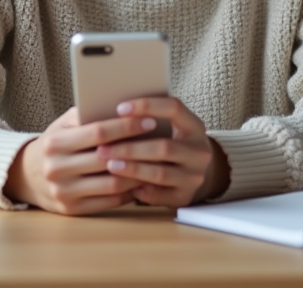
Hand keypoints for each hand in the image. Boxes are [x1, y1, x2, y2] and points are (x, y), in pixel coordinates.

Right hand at [3, 107, 155, 214]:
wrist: (27, 176)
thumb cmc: (55, 144)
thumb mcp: (63, 125)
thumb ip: (86, 115)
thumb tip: (122, 106)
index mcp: (55, 143)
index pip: (98, 132)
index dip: (126, 126)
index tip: (148, 120)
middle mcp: (57, 169)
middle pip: (106, 158)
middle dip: (137, 148)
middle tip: (160, 140)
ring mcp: (64, 193)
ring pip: (111, 184)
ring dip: (137, 173)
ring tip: (155, 161)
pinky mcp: (72, 210)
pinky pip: (109, 201)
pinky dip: (129, 192)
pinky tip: (142, 180)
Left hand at [95, 97, 229, 207]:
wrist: (197, 171)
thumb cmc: (173, 142)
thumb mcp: (172, 126)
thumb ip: (149, 119)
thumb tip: (114, 112)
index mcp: (195, 126)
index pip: (174, 108)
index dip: (147, 106)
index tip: (119, 109)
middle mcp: (199, 151)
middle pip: (164, 147)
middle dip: (130, 147)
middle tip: (103, 148)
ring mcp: (194, 176)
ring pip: (160, 173)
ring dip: (132, 169)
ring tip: (110, 165)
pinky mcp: (186, 197)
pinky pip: (160, 196)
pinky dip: (141, 191)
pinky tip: (124, 186)